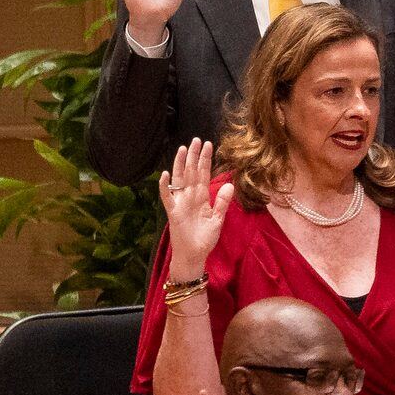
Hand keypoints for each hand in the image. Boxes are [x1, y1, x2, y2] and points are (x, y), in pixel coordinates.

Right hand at [158, 138, 232, 278]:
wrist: (194, 255)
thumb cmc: (204, 238)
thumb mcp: (218, 219)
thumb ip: (223, 202)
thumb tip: (229, 184)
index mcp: (201, 197)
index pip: (204, 174)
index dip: (206, 160)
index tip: (209, 145)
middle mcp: (190, 197)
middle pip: (192, 172)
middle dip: (194, 156)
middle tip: (197, 140)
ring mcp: (180, 203)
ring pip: (180, 179)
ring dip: (181, 164)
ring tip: (183, 149)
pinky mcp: (173, 212)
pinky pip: (167, 197)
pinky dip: (165, 186)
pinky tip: (166, 174)